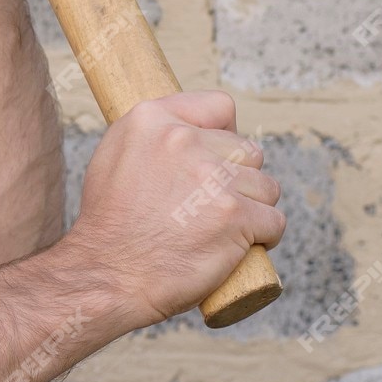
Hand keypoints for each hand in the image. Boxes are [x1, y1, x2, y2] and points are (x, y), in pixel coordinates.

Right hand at [58, 91, 284, 330]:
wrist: (108, 274)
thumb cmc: (110, 224)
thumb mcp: (113, 156)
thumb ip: (152, 135)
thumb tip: (191, 130)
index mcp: (152, 119)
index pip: (219, 106)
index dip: (223, 136)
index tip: (215, 160)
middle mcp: (183, 140)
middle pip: (247, 150)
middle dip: (238, 178)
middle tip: (210, 206)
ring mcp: (213, 178)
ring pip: (265, 186)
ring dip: (252, 208)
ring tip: (220, 228)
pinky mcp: (236, 216)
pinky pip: (274, 221)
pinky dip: (263, 237)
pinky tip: (237, 246)